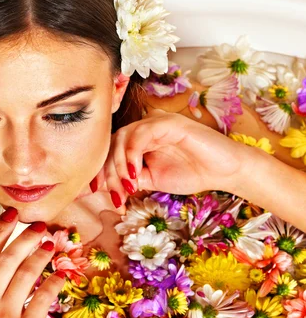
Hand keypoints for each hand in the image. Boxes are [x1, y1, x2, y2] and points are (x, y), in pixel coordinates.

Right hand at [0, 208, 63, 317]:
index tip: (10, 214)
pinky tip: (61, 277)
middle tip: (39, 226)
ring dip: (41, 255)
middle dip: (25, 237)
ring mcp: (3, 316)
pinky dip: (54, 283)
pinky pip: (43, 298)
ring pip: (26, 273)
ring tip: (52, 245)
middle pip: (7, 258)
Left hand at [93, 111, 248, 204]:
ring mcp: (156, 123)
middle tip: (115, 194)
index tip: (93, 191)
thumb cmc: (192, 173)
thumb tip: (102, 188)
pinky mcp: (169, 123)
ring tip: (127, 186)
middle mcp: (144, 129)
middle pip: (112, 143)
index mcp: (139, 140)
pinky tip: (135, 173)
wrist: (224, 172)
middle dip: (108, 171)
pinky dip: (132, 153)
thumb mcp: (151, 181)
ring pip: (123, 137)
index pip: (110, 150)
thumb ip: (128, 180)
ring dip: (119, 164)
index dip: (99, 170)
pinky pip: (142, 133)